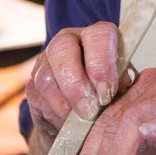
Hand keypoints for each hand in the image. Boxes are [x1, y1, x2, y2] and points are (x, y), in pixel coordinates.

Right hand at [25, 22, 125, 151]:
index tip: (107, 90)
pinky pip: (39, 94)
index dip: (102, 63)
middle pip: (64, 49)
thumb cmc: (107, 95)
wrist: (81, 115)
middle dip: (78, 83)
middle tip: (91, 108)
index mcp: (96, 37)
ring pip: (47, 75)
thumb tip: (121, 82)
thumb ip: (122, 82)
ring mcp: (46, 60)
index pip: (99, 35)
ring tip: (83, 117)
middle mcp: (69, 41)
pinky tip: (68, 120)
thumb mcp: (121, 86)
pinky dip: (55, 110)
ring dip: (66, 101)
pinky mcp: (33, 83)